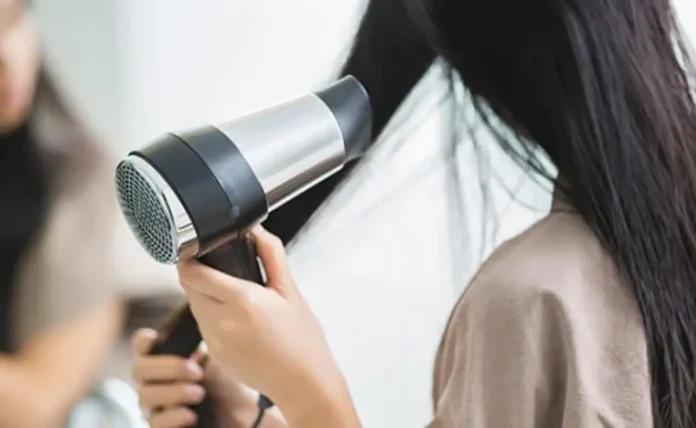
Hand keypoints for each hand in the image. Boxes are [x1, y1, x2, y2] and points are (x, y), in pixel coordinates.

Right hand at [132, 329, 272, 427]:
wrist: (246, 414)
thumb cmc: (230, 380)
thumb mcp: (221, 351)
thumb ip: (205, 332)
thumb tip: (201, 298)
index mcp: (165, 357)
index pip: (141, 343)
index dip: (145, 341)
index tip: (158, 340)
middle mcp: (154, 380)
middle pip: (138, 369)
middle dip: (167, 368)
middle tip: (196, 371)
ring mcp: (155, 404)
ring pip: (145, 396)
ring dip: (174, 392)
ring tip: (199, 392)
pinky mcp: (163, 425)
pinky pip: (156, 422)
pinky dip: (174, 416)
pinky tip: (192, 413)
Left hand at [177, 226, 359, 426]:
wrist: (303, 382)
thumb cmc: (302, 338)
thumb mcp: (291, 291)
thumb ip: (271, 256)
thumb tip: (256, 229)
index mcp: (243, 300)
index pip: (194, 274)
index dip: (189, 259)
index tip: (195, 252)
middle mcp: (223, 321)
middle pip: (190, 289)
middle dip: (199, 277)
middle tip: (220, 273)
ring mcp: (216, 342)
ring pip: (196, 309)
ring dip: (205, 298)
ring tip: (234, 299)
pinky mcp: (215, 356)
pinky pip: (204, 329)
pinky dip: (214, 319)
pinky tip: (238, 323)